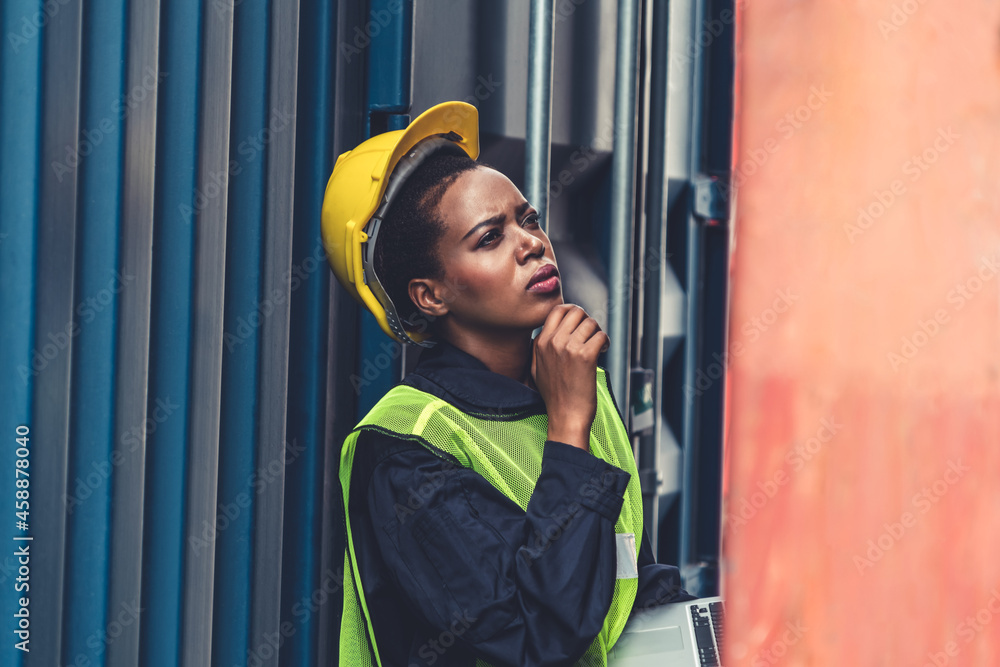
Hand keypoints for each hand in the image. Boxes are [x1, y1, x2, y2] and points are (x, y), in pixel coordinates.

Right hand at [531, 305, 609, 450]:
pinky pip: (601, 336)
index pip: (557, 311)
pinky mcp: (586, 356)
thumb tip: (548, 331)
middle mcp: (553, 342)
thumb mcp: (537, 368)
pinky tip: (603, 351)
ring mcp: (569, 348)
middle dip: (587, 320)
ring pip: (591, 323)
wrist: (565, 416)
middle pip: (576, 312)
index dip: (572, 313)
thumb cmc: (555, 396)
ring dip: (598, 332)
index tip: (580, 322)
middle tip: (591, 334)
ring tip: (598, 345)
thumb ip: (540, 348)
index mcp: (541, 343)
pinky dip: (605, 342)